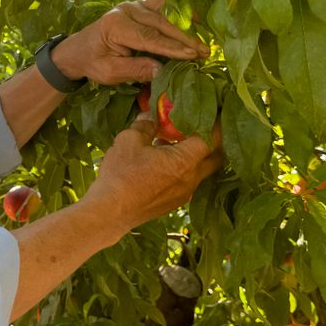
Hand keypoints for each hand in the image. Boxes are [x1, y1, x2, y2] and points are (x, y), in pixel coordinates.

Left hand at [52, 0, 208, 85]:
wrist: (79, 49)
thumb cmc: (94, 62)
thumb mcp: (110, 72)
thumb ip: (135, 70)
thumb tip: (162, 70)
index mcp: (116, 25)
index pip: (149, 37)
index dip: (172, 47)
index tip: (192, 55)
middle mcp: (126, 10)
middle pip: (160, 25)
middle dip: (184, 40)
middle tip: (205, 53)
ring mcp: (134, 5)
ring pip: (164, 18)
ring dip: (184, 31)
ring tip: (202, 46)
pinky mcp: (140, 6)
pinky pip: (161, 6)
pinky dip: (177, 10)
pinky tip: (194, 13)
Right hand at [83, 114, 223, 230]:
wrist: (110, 213)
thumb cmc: (121, 174)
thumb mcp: (129, 140)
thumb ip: (146, 124)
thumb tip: (152, 115)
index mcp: (185, 161)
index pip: (213, 139)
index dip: (214, 124)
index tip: (209, 112)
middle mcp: (191, 178)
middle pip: (215, 157)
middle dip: (211, 141)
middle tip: (196, 127)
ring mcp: (184, 193)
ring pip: (200, 170)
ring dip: (192, 155)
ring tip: (170, 142)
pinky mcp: (174, 202)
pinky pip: (187, 181)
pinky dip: (182, 168)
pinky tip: (160, 162)